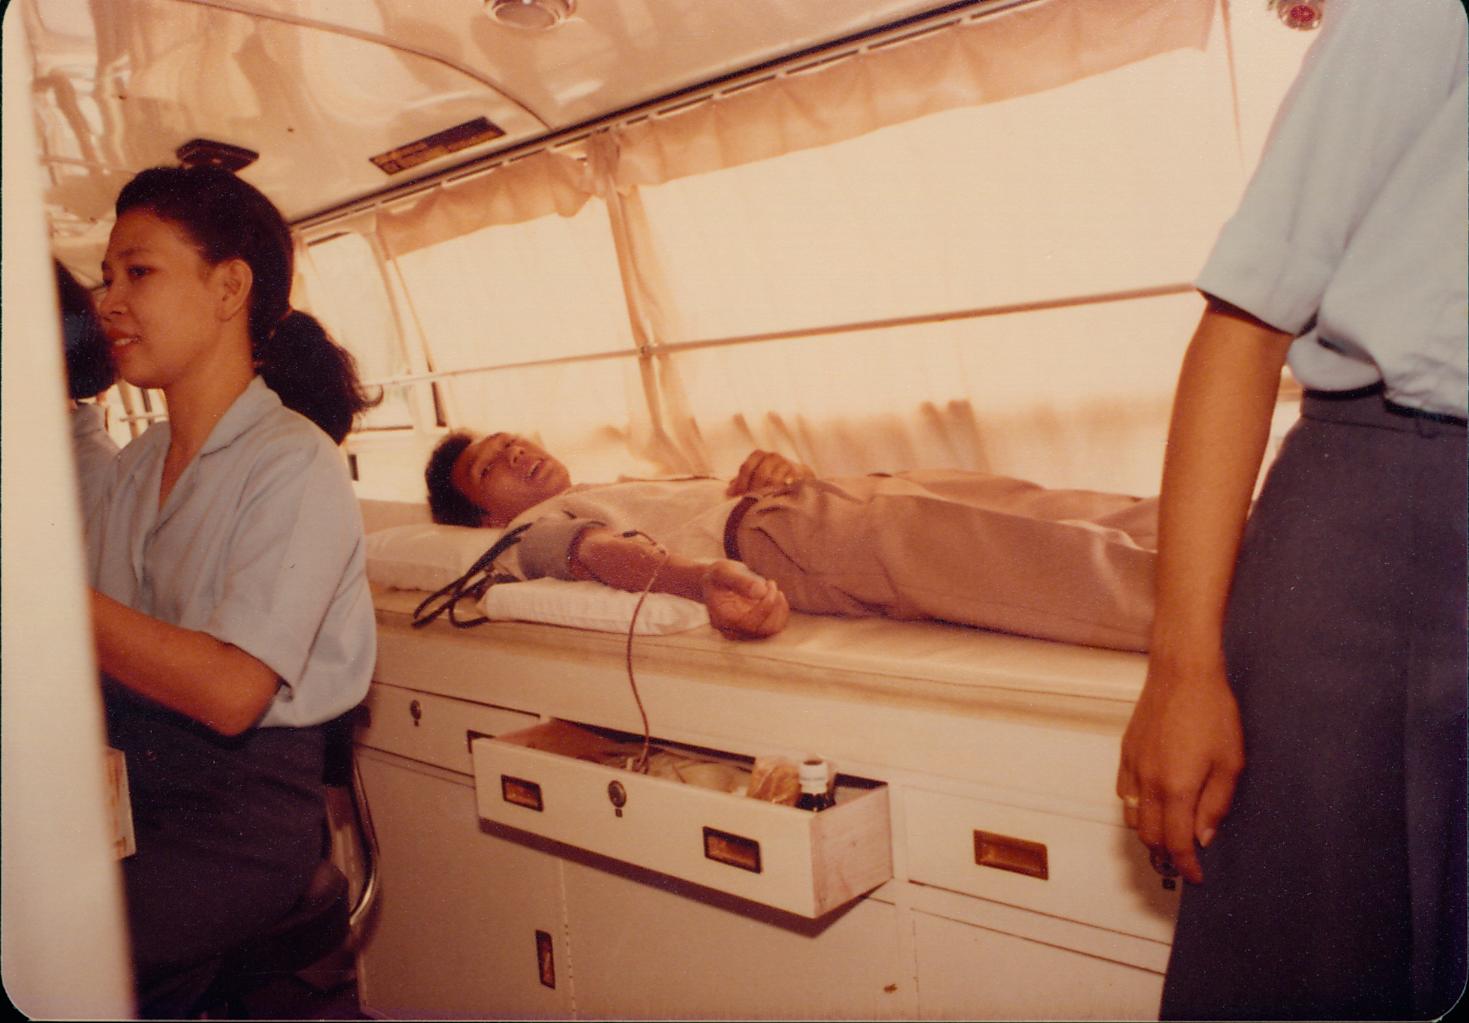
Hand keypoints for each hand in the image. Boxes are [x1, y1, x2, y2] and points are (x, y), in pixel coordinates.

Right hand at [700, 560, 789, 638]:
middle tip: (771, 584)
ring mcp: (743, 632)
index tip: (769, 584)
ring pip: (771, 630)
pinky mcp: (753, 628)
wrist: (713, 581)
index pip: (750, 624)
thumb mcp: (723, 572)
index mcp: (722, 619)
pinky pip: (774, 627)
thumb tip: (761, 592)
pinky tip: (775, 594)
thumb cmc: (717, 575)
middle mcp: (731, 630)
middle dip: (774, 606)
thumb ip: (740, 581)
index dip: (766, 606)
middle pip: (762, 630)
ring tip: (772, 587)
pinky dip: (780, 611)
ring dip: (779, 609)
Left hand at [727, 450, 813, 496]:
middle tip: (750, 504)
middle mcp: (772, 456)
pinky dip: (781, 492)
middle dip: (754, 490)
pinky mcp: (797, 472)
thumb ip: (741, 481)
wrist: (796, 474)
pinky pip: (787, 484)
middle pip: (760, 474)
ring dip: (767, 493)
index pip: (746, 468)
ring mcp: (785, 463)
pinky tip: (776, 500)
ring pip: (774, 480)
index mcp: (758, 455)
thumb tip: (729, 492)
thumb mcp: (755, 474)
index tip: (738, 497)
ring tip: (761, 504)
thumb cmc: (770, 475)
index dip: (741, 484)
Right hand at [1116, 650, 1243, 884]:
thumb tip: (1204, 836)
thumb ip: (1216, 805)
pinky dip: (1134, 809)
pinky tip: (1150, 806)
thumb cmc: (1212, 712)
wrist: (1182, 673)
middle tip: (1183, 863)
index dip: (1187, 866)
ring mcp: (1133, 767)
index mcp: (1176, 789)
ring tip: (1166, 839)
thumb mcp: (1231, 763)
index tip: (1197, 877)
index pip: (1177, 843)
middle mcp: (1148, 783)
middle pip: (1149, 836)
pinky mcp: (1126, 753)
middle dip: (1166, 856)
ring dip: (1147, 835)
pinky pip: (1123, 793)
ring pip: (1131, 817)